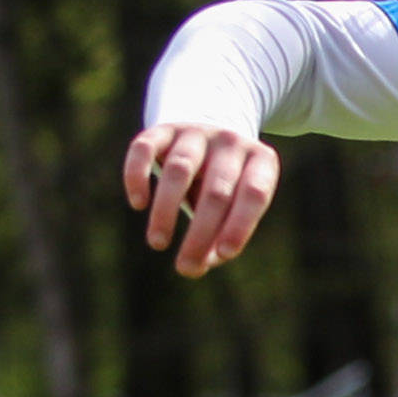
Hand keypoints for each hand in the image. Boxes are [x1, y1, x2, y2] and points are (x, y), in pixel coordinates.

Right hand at [121, 121, 280, 276]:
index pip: (255, 194)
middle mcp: (230, 142)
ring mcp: (196, 132)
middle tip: (185, 267)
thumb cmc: (226, 186)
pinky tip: (138, 203)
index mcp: (260, 161)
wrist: (208, 136)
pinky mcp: (162, 129)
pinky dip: (138, 176)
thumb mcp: (235, 208)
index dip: (240, 226)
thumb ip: (223, 236)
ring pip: (179, 170)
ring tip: (158, 243)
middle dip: (200, 234)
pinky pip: (145, 149)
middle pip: (216, 192)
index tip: (222, 256)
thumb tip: (199, 265)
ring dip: (166, 210)